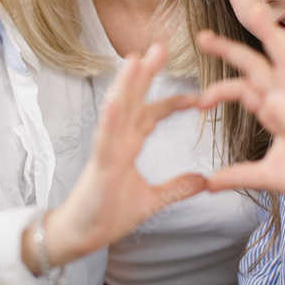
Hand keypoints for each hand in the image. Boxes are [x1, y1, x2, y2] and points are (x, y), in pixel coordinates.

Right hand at [39, 44, 205, 267]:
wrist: (81, 236)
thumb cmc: (107, 215)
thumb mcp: (151, 201)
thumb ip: (176, 188)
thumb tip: (203, 180)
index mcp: (128, 145)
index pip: (150, 115)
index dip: (171, 103)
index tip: (198, 96)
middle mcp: (116, 140)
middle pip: (133, 100)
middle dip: (146, 74)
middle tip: (159, 47)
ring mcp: (106, 150)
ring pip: (116, 110)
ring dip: (125, 84)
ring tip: (134, 60)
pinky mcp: (98, 165)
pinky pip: (103, 138)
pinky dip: (109, 119)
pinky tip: (116, 101)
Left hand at [196, 4, 284, 207]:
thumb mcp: (267, 176)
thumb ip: (239, 174)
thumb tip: (209, 183)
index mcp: (275, 109)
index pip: (244, 87)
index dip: (221, 88)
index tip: (198, 101)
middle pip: (257, 66)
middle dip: (230, 50)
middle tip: (201, 36)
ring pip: (284, 61)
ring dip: (269, 35)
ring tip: (254, 11)